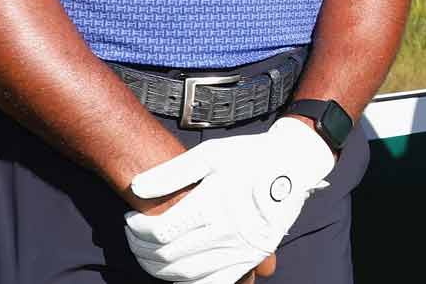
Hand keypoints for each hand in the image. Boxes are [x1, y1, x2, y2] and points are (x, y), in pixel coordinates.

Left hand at [123, 117, 333, 283]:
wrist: (295, 163)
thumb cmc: (251, 155)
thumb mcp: (211, 153)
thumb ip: (172, 172)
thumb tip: (135, 188)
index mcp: (213, 204)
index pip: (160, 231)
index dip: (137, 230)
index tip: (130, 219)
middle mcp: (227, 232)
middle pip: (168, 255)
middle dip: (141, 249)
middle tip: (133, 237)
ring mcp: (240, 250)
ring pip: (185, 274)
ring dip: (158, 268)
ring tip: (149, 253)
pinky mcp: (251, 259)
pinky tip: (176, 273)